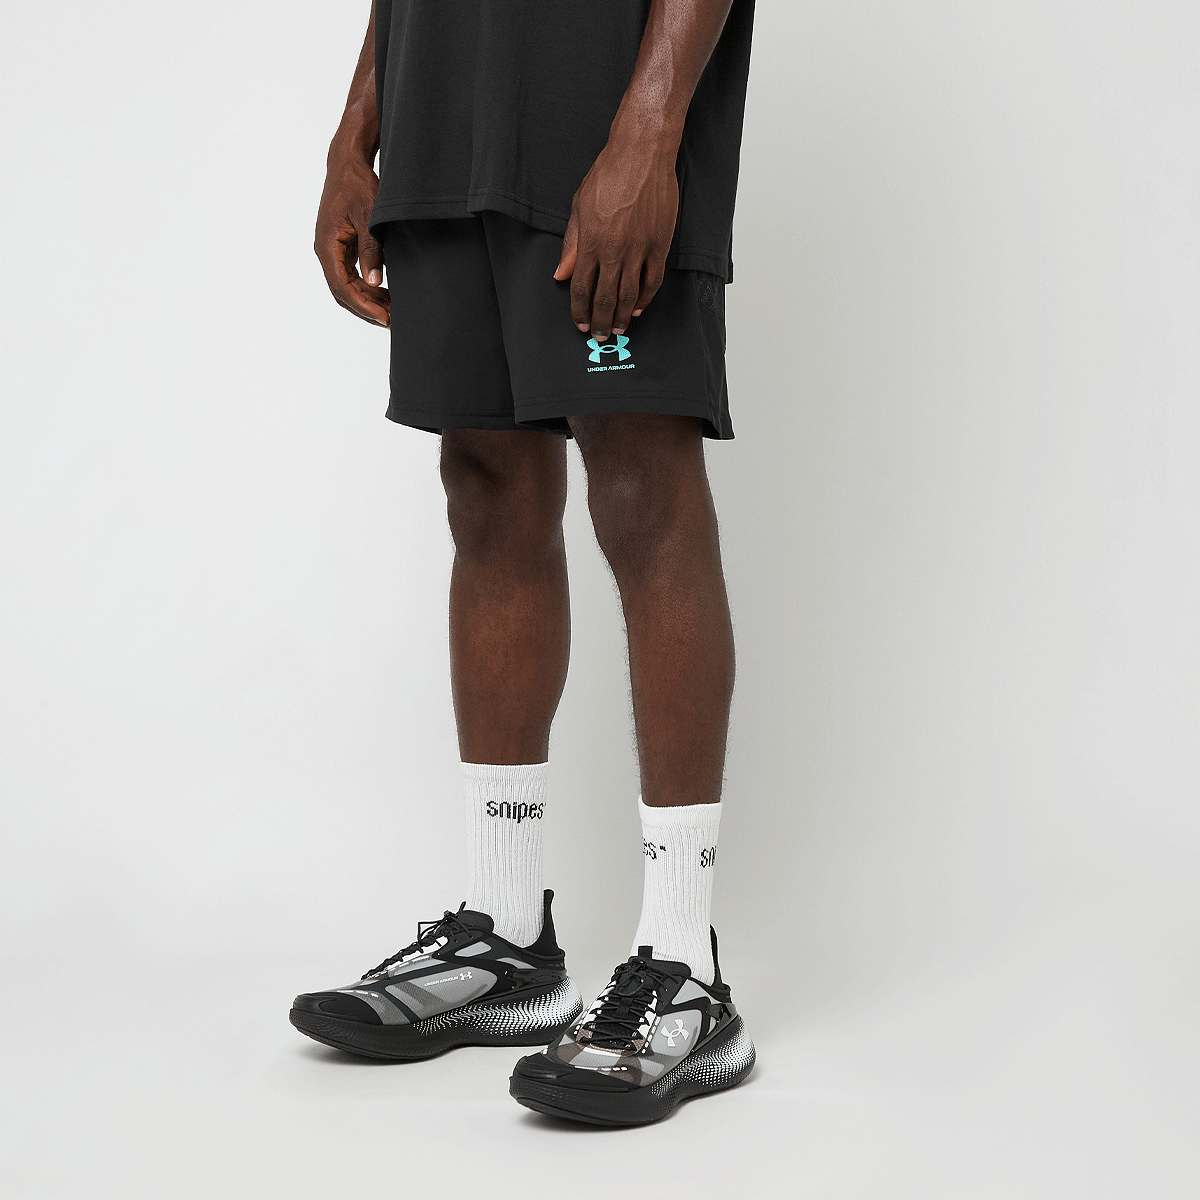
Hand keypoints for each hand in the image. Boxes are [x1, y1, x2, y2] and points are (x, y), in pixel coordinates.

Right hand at [315, 152, 388, 326]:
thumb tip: (373, 282)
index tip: (384, 317)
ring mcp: (332, 250)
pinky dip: (366, 288)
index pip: (343, 287)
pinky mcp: (341, 247)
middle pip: (343, 292)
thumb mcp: (368, 216)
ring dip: (367, 300)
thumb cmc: (357, 185)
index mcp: (327, 245)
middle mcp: (325, 251)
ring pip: (347, 286)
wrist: (348, 164)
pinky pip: (351, 275)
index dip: (364, 305)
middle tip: (391, 321)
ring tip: (391, 310)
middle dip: (366, 308)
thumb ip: (371, 249)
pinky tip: (385, 294)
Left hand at [554, 130, 678, 339]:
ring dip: (621, 316)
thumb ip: (571, 245)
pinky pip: (653, 280)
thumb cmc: (608, 175)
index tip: (579, 323)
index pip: (582, 288)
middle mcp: (614, 250)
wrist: (641, 155)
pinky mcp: (659, 245)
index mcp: (591, 242)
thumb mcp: (579, 207)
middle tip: (598, 335)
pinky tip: (638, 307)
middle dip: (599, 321)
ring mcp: (639, 249)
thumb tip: (562, 274)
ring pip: (629, 295)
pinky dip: (645, 298)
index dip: (579, 310)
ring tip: (617, 329)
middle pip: (605, 298)